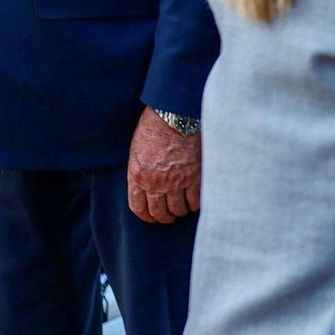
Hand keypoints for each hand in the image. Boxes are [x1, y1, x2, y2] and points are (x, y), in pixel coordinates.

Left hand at [126, 106, 200, 223]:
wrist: (175, 116)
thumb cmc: (155, 127)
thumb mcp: (137, 150)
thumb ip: (141, 171)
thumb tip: (147, 184)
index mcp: (138, 177)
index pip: (138, 207)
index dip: (146, 216)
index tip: (152, 218)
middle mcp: (155, 184)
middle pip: (159, 212)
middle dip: (164, 217)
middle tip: (170, 217)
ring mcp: (176, 182)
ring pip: (178, 209)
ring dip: (181, 212)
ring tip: (184, 209)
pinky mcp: (194, 177)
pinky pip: (195, 200)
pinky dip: (196, 204)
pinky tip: (196, 202)